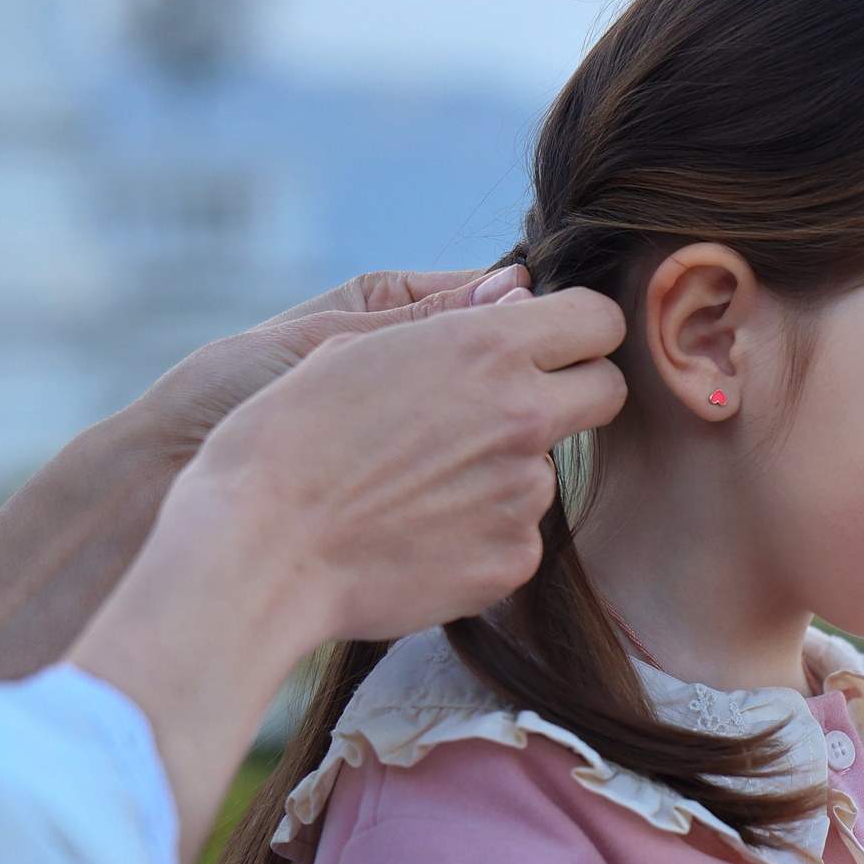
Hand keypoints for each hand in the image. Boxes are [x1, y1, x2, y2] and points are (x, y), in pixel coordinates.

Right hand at [70, 284, 626, 862]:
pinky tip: (414, 537)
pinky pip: (517, 536)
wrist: (257, 553)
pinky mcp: (513, 560)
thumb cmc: (282, 441)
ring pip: (545, 472)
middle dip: (571, 394)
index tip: (551, 347)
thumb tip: (514, 302)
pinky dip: (480, 536)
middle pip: (606, 393)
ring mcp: (523, 494)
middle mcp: (523, 415)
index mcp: (486, 347)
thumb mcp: (350, 348)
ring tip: (416, 490)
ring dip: (503, 474)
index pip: (597, 320)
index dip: (578, 331)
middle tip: (507, 414)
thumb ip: (449, 325)